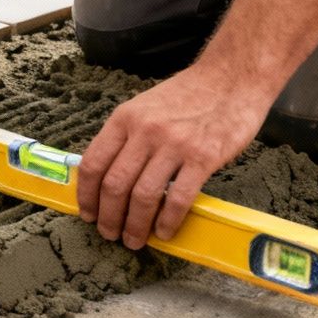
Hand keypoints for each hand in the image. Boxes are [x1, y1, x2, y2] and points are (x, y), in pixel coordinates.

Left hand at [74, 63, 276, 248]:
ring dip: (135, 225)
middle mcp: (144, 132)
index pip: (93, 164)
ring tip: (134, 240)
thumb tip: (106, 175)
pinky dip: (167, 221)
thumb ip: (125, 137)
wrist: (231, 77)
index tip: (87, 214)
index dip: (86, 195)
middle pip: (114, 185)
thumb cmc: (188, 95)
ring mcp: (174, 145)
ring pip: (143, 196)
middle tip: (109, 234)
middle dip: (108, 217)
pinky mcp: (203, 157)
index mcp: (124, 119)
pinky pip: (179, 198)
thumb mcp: (144, 107)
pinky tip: (164, 231)